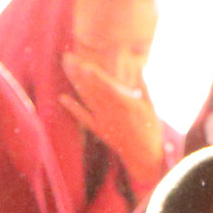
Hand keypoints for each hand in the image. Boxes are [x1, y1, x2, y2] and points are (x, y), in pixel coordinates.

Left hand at [59, 53, 166, 192]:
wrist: (143, 155)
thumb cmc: (150, 129)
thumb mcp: (149, 106)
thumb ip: (141, 86)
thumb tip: (137, 66)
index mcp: (126, 104)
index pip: (107, 86)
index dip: (95, 75)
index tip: (85, 64)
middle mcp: (112, 111)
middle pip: (92, 88)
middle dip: (79, 72)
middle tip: (68, 56)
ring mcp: (103, 120)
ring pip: (86, 98)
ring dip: (74, 82)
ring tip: (66, 67)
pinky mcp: (98, 129)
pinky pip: (83, 117)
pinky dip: (73, 108)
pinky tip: (62, 98)